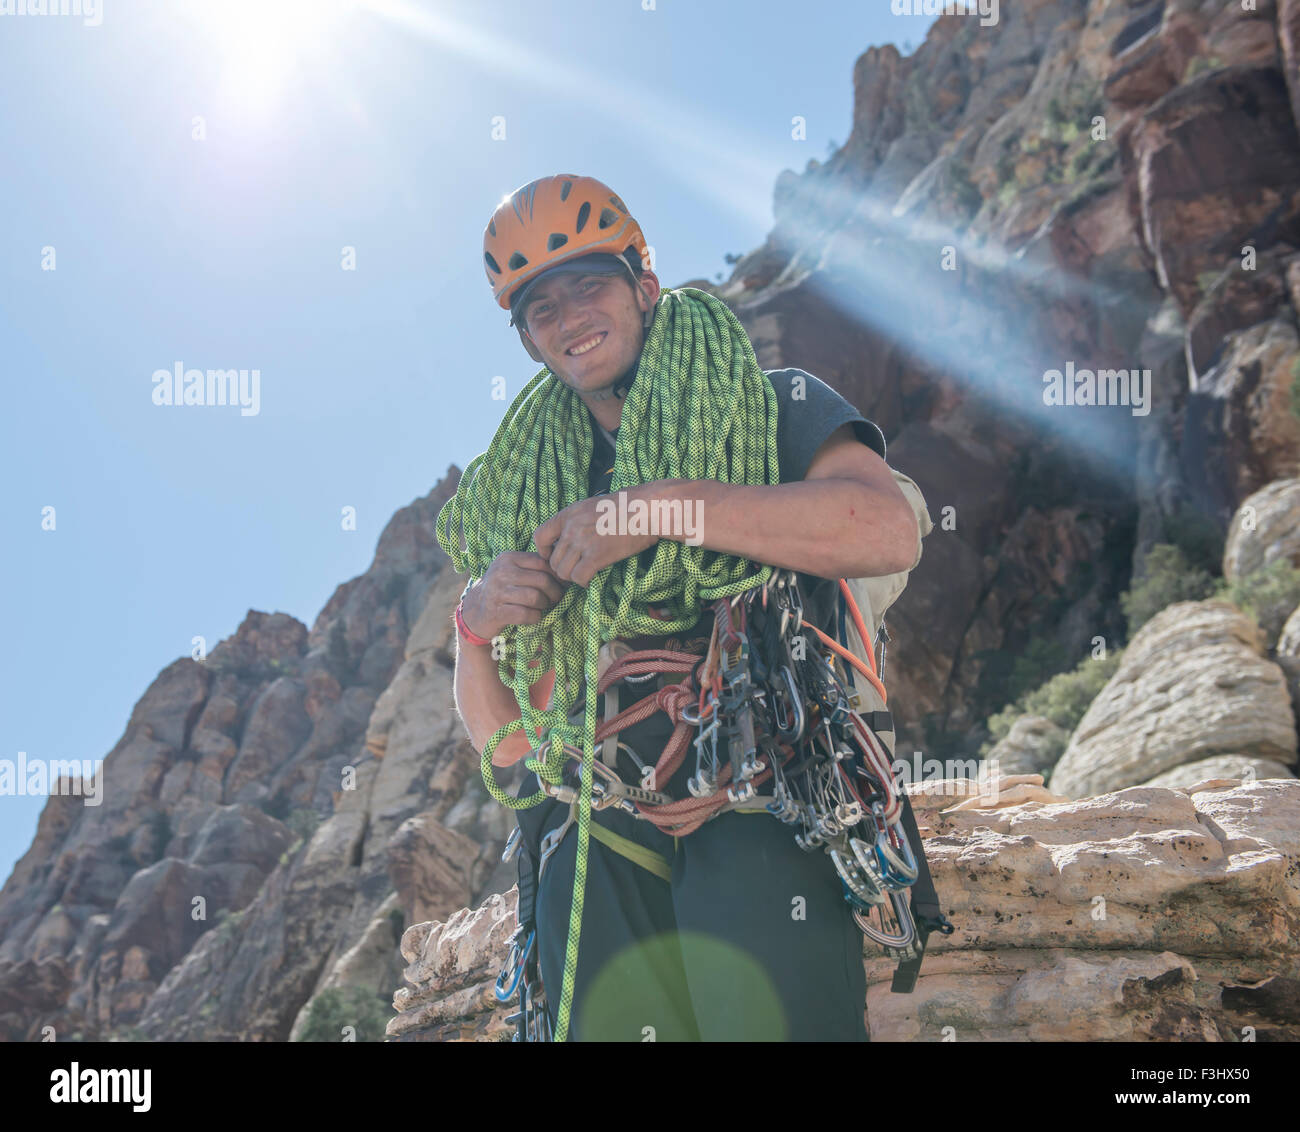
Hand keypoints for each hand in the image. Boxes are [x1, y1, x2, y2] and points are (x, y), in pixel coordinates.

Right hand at [461, 552, 566, 639]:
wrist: (476, 610)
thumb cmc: (503, 589)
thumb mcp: (514, 571)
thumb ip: (535, 567)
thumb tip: (565, 573)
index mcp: (508, 558)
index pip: (542, 562)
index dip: (557, 575)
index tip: (562, 585)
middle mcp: (501, 572)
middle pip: (542, 580)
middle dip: (555, 592)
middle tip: (556, 599)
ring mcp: (497, 592)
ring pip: (535, 597)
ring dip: (545, 605)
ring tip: (543, 607)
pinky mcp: (496, 612)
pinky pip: (526, 614)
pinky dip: (535, 617)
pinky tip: (533, 616)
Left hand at [533, 485, 660, 586]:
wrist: (646, 509)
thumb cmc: (626, 506)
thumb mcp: (593, 505)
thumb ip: (577, 520)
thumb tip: (569, 536)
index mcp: (568, 514)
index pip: (540, 536)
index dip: (544, 551)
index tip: (555, 556)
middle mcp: (571, 528)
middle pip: (553, 560)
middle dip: (562, 569)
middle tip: (576, 571)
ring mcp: (583, 542)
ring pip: (563, 572)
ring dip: (573, 577)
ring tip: (585, 575)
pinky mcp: (597, 555)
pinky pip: (579, 577)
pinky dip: (584, 582)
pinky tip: (592, 579)